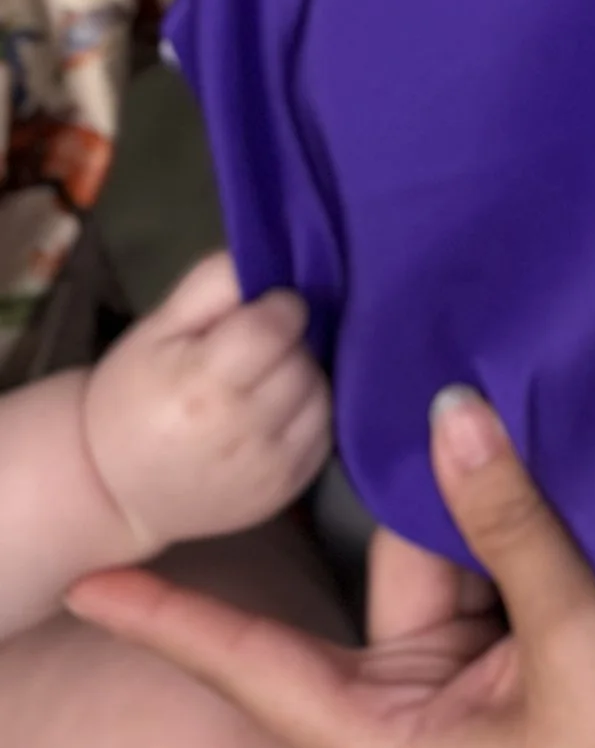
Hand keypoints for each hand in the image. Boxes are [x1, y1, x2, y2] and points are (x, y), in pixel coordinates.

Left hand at [66, 384, 594, 747]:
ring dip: (471, 500)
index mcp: (374, 738)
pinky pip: (482, 578)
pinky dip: (506, 526)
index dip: (174, 620)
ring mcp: (443, 693)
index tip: (91, 585)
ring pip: (437, 564)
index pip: (252, 663)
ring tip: (502, 405)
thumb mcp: (574, 649)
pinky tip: (529, 459)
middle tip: (421, 375)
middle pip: (380, 575)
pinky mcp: (492, 674)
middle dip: (407, 490)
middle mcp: (391, 713)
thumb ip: (513, 530)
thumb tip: (453, 412)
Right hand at [81, 252, 331, 561]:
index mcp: (201, 386)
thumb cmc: (134, 395)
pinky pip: (326, 429)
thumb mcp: (157, 327)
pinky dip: (309, 412)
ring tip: (264, 382)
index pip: (277, 326)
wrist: (115, 489)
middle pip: (302, 358)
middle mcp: (242, 432)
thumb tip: (272, 257)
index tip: (259, 311)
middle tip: (255, 352)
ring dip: (303, 377)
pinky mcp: (288, 489)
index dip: (276, 308)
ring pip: (321, 392)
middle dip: (289, 343)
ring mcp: (269, 467)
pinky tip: (275, 411)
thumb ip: (214, 283)